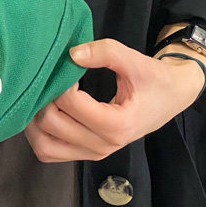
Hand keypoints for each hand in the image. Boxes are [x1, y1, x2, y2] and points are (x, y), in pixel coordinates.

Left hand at [24, 37, 204, 162]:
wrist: (170, 98)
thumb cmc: (153, 79)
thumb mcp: (134, 60)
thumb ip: (104, 52)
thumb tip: (70, 54)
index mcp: (118, 125)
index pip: (72, 103)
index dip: (62, 80)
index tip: (68, 65)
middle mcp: (104, 145)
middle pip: (52, 124)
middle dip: (44, 96)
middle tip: (51, 77)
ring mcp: (93, 153)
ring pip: (45, 145)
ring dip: (35, 120)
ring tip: (43, 93)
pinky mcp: (85, 154)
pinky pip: (50, 151)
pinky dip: (39, 133)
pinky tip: (45, 110)